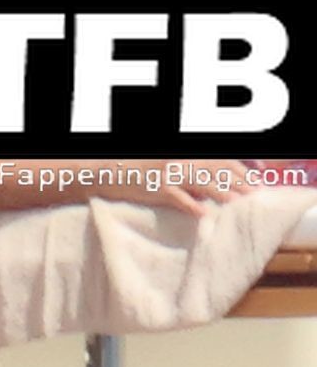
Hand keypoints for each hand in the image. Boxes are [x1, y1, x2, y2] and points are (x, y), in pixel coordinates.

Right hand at [97, 159, 253, 216]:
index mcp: (188, 153)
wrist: (108, 171)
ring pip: (203, 181)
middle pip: (218, 169)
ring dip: (223, 192)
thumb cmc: (138, 170)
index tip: (257, 180)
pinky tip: (203, 213)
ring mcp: (170, 173)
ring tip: (239, 203)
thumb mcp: (168, 166)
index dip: (242, 169)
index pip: (222, 159)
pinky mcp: (156, 188)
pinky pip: (177, 197)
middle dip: (239, 180)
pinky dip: (190, 204)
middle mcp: (182, 160)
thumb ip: (190, 175)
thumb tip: (210, 190)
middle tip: (256, 193)